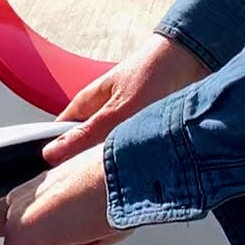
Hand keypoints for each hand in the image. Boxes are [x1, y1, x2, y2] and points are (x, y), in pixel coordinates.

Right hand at [43, 33, 209, 166]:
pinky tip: (143, 170)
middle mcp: (101, 114)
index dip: (57, 162)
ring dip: (115, 164)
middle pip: (83, 149)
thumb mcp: (119, 109)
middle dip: (88, 168)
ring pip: (108, 152)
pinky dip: (135, 160)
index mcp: (85, 105)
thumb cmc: (153, 72)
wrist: (193, 58)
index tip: (64, 182)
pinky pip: (130, 151)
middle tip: (96, 186)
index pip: (58, 138)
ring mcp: (122, 122)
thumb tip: (51, 154)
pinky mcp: (143, 128)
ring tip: (123, 178)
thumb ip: (88, 133)